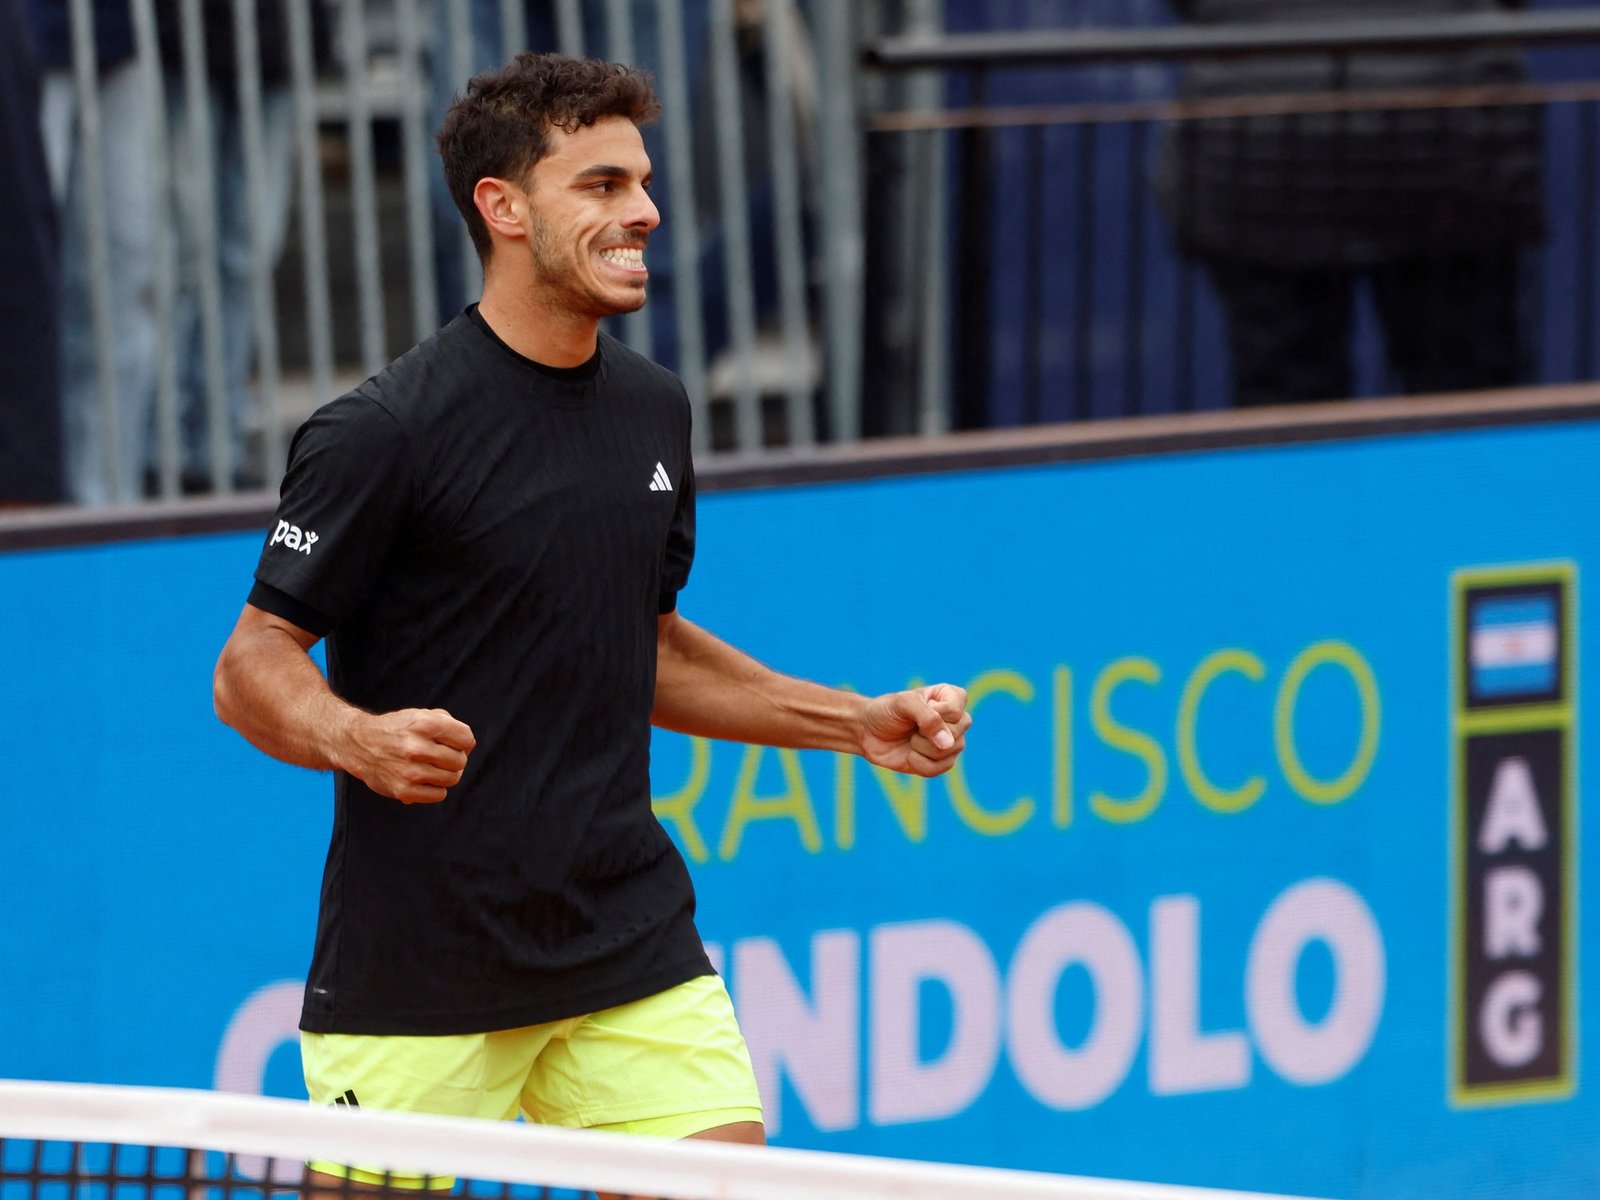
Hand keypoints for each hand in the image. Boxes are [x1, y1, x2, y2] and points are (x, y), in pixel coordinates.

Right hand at [344, 708, 476, 803]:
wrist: (359, 744)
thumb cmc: (398, 729)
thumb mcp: (421, 715)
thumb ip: (449, 724)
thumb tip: (468, 746)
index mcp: (424, 724)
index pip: (466, 738)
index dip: (463, 742)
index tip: (453, 743)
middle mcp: (417, 748)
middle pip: (460, 761)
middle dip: (455, 758)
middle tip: (439, 756)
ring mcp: (410, 771)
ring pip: (453, 779)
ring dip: (446, 774)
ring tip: (431, 767)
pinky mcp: (404, 791)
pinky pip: (439, 794)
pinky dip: (436, 788)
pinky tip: (424, 779)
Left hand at [860, 684, 970, 776]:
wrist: (868, 732)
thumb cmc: (886, 711)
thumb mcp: (903, 704)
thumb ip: (928, 717)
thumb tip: (948, 743)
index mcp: (951, 697)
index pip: (956, 710)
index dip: (935, 714)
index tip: (917, 708)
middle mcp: (956, 720)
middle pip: (956, 734)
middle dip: (925, 734)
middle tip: (912, 726)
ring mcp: (950, 743)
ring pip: (948, 753)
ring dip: (920, 748)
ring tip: (910, 739)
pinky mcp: (940, 763)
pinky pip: (938, 769)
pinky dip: (918, 763)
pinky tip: (910, 754)